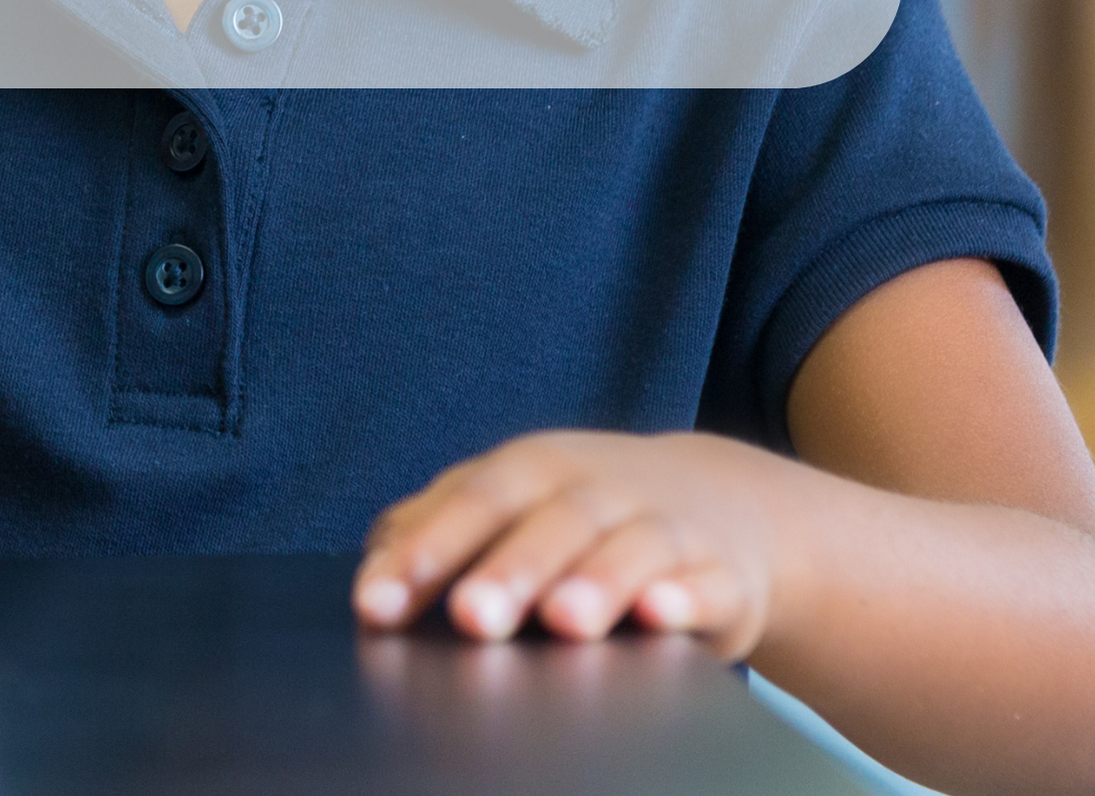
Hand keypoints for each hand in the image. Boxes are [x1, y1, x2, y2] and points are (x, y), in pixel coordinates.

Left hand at [353, 429, 791, 653]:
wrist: (719, 499)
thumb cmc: (578, 510)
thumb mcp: (507, 503)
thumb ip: (433, 533)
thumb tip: (370, 578)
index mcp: (530, 472)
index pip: (468, 505)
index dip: (422, 553)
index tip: (377, 605)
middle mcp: (596, 492)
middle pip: (549, 525)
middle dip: (508, 572)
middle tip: (470, 618)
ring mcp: (666, 529)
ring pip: (631, 550)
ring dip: (597, 582)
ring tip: (562, 622)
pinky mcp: (724, 576)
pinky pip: (709, 585)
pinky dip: (687, 598)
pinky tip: (661, 614)